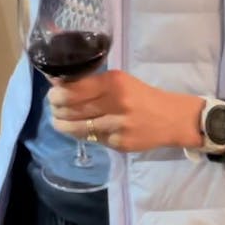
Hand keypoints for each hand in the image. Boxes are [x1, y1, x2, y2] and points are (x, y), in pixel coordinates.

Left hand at [47, 70, 203, 151]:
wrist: (172, 119)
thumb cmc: (141, 95)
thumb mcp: (119, 80)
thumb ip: (91, 82)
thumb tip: (57, 82)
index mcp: (114, 83)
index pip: (73, 89)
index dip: (57, 93)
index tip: (52, 93)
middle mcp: (115, 104)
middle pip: (72, 109)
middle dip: (56, 109)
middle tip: (53, 107)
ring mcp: (118, 126)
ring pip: (78, 128)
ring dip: (62, 125)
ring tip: (58, 121)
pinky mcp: (120, 144)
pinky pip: (92, 139)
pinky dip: (81, 134)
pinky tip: (77, 129)